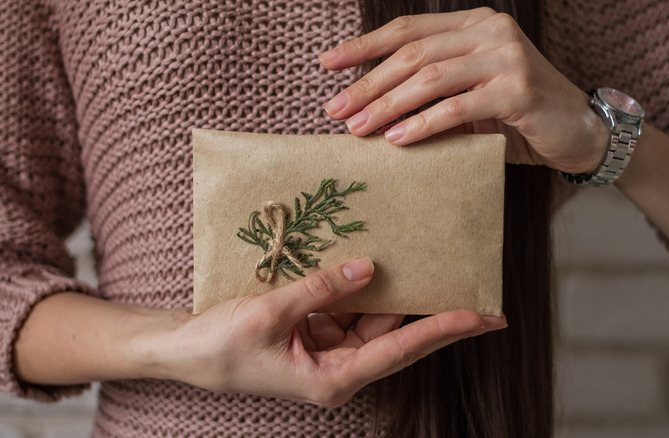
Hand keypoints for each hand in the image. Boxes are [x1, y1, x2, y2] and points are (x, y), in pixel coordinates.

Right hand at [155, 258, 506, 406]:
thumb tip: (368, 268)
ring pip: (378, 318)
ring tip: (441, 269)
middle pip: (399, 336)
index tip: (480, 317)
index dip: (440, 331)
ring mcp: (330, 347)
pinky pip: (351, 305)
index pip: (398, 350)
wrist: (184, 352)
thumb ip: (320, 289)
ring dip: (402, 295)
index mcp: (332, 378)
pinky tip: (384, 262)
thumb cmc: (221, 346)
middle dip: (438, 316)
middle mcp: (339, 366)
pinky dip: (365, 285)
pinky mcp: (318, 329)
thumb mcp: (269, 315)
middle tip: (485, 301)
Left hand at [319, 7, 608, 174]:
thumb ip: (432, 89)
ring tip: (358, 129)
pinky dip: (422, 124)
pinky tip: (397, 140)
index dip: (364, 46)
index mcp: (474, 24)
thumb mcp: (470, 94)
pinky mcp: (518, 90)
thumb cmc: (517, 116)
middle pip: (413, 53)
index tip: (327, 64)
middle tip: (335, 109)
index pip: (408, 30)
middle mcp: (490, 31)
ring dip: (388, 106)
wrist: (579, 133)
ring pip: (431, 78)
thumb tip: (368, 107)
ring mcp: (506, 57)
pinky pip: (457, 107)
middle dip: (368, 83)